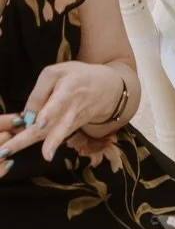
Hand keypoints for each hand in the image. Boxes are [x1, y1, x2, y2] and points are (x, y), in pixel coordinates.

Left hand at [0, 62, 127, 169]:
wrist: (107, 89)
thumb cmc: (77, 76)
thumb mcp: (57, 72)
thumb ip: (39, 92)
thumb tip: (26, 118)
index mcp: (69, 86)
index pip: (59, 100)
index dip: (49, 112)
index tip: (40, 124)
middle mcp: (72, 105)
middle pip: (54, 121)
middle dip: (33, 136)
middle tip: (12, 148)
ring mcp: (74, 119)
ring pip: (59, 133)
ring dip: (50, 145)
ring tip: (46, 155)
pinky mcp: (73, 128)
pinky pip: (58, 136)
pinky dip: (50, 145)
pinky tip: (46, 153)